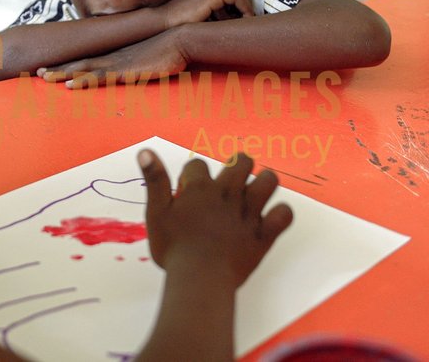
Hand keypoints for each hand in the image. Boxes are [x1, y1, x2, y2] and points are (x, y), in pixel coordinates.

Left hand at [37, 30, 187, 88]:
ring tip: (42, 77)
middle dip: (58, 68)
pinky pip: (99, 77)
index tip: (53, 67)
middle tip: (37, 72)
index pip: (88, 59)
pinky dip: (83, 80)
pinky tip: (70, 85)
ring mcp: (117, 63)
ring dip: (62, 73)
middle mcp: (113, 57)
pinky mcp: (126, 71)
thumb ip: (144, 65)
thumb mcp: (152, 60)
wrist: (182, 39)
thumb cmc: (171, 50)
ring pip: (83, 69)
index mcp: (118, 55)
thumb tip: (143, 69)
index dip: (70, 64)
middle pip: (79, 62)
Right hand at [138, 149, 291, 286]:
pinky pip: (284, 215)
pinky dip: (280, 214)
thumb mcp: (155, 213)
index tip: (186, 191)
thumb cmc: (172, 248)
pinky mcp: (264, 234)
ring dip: (263, 182)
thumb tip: (145, 150)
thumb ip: (155, 180)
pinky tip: (270, 219)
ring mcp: (249, 214)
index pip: (197, 166)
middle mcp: (228, 195)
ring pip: (268, 182)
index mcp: (200, 189)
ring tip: (253, 192)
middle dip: (236, 165)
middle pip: (240, 163)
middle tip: (228, 182)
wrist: (199, 278)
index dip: (191, 176)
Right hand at [163, 0, 253, 27]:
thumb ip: (209, 15)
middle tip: (246, 19)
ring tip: (247, 21)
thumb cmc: (175, 24)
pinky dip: (244, 8)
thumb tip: (227, 23)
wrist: (161, 22)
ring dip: (246, 7)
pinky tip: (244, 21)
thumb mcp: (196, 16)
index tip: (237, 17)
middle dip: (243, 3)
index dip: (234, 1)